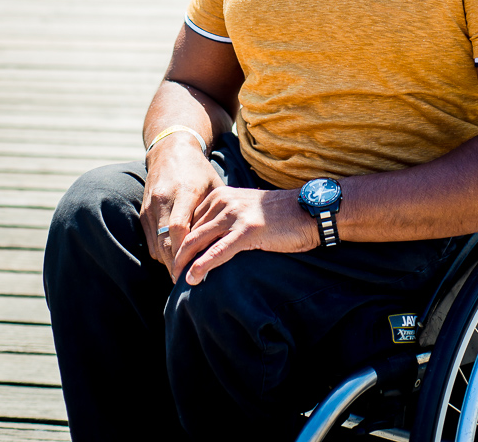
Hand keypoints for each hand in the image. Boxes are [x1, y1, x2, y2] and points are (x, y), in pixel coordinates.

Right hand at [140, 135, 224, 276]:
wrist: (171, 150)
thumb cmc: (199, 171)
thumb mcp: (214, 186)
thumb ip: (217, 212)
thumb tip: (230, 240)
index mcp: (184, 191)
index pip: (179, 228)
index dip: (185, 252)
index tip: (195, 269)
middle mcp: (164, 199)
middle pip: (165, 241)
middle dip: (176, 264)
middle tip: (189, 281)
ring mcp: (150, 206)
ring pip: (156, 244)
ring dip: (168, 262)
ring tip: (183, 275)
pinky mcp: (143, 212)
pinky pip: (150, 240)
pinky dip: (161, 253)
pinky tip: (174, 259)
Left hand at [175, 186, 318, 284]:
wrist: (308, 211)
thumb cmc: (278, 216)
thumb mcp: (244, 211)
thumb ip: (223, 220)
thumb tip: (203, 244)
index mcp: (220, 195)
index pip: (189, 220)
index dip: (178, 242)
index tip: (171, 261)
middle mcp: (224, 201)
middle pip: (190, 231)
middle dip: (177, 255)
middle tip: (170, 276)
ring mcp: (235, 214)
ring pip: (199, 241)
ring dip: (184, 263)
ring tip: (176, 281)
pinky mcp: (248, 230)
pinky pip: (219, 250)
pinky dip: (203, 265)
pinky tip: (193, 278)